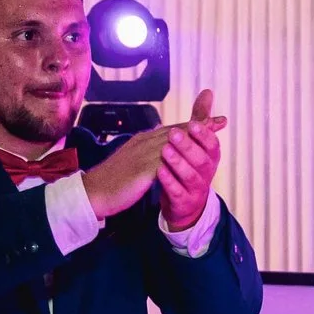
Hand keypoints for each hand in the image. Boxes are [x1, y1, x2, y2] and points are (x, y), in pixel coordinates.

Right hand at [83, 98, 229, 220]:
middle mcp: (144, 143)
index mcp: (142, 141)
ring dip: (194, 136)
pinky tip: (194, 156)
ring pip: (173, 142)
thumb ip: (147, 154)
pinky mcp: (141, 170)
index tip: (212, 121)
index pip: (172, 129)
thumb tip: (160, 147)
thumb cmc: (112, 180)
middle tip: (220, 120)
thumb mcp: (132, 162)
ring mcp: (143, 155)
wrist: (93, 192)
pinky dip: (180, 156)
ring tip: (213, 132)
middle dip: (199, 125)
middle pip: (176, 131)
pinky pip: (164, 161)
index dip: (193, 125)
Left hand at [156, 90, 222, 230]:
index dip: (203, 135)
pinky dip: (169, 181)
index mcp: (211, 156)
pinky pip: (177, 192)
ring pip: (190, 176)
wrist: (185, 202)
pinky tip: (159, 170)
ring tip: (165, 150)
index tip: (192, 124)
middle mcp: (207, 172)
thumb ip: (200, 118)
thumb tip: (208, 92)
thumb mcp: (197, 143)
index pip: (212, 145)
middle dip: (188, 146)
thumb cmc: (190, 166)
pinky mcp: (184, 201)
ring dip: (178, 162)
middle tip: (174, 134)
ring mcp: (196, 188)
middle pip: (201, 159)